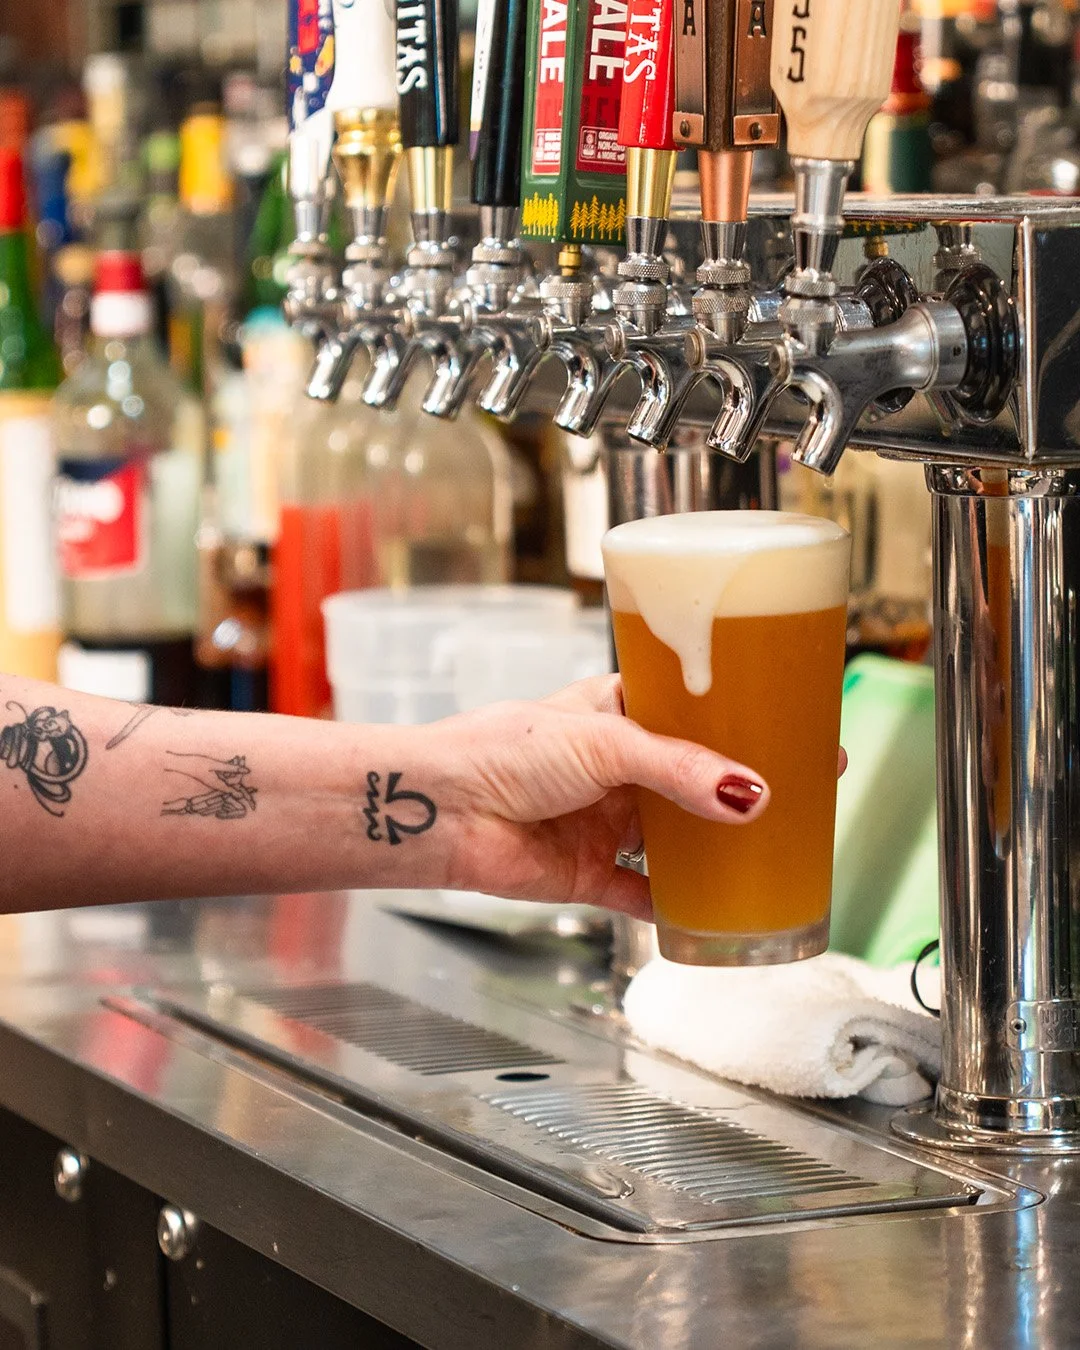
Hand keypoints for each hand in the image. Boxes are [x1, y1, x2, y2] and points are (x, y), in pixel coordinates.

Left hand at [435, 675, 770, 918]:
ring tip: (776, 852)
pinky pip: (643, 896)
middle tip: (804, 791)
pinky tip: (716, 914)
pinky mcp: (587, 874)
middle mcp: (614, 767)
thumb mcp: (604, 741)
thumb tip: (749, 793)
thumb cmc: (500, 750)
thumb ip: (679, 769)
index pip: (694, 712)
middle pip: (693, 779)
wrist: (440, 810)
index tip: (795, 727)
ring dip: (718, 848)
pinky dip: (677, 908)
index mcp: (616, 713)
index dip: (743, 721)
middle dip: (744, 788)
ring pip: (676, 839)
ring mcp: (603, 822)